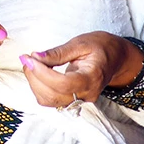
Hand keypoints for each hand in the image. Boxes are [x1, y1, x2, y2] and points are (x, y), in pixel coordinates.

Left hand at [19, 31, 143, 106]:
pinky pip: (50, 100)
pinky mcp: (73, 99)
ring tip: (31, 63)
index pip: (63, 84)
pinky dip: (39, 87)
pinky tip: (38, 72)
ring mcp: (80, 99)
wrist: (116, 58)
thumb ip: (58, 52)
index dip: (42, 73)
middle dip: (34, 77)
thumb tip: (35, 57)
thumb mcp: (81, 43)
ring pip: (49, 100)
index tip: (30, 58)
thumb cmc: (101, 47)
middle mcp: (87, 93)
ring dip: (34, 83)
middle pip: (53, 95)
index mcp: (92, 78)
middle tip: (27, 58)